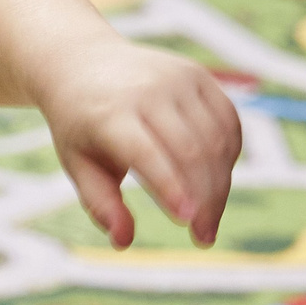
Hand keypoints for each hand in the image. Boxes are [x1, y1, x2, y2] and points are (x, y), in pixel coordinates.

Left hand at [33, 40, 238, 248]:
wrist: (82, 62)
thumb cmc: (79, 124)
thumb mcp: (76, 163)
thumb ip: (101, 203)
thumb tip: (124, 242)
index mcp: (110, 113)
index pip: (146, 152)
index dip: (170, 187)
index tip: (188, 223)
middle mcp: (147, 89)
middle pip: (191, 150)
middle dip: (205, 199)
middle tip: (203, 237)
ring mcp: (177, 78)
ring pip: (216, 139)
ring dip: (220, 185)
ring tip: (209, 219)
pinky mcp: (199, 75)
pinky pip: (228, 122)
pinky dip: (228, 157)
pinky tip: (217, 183)